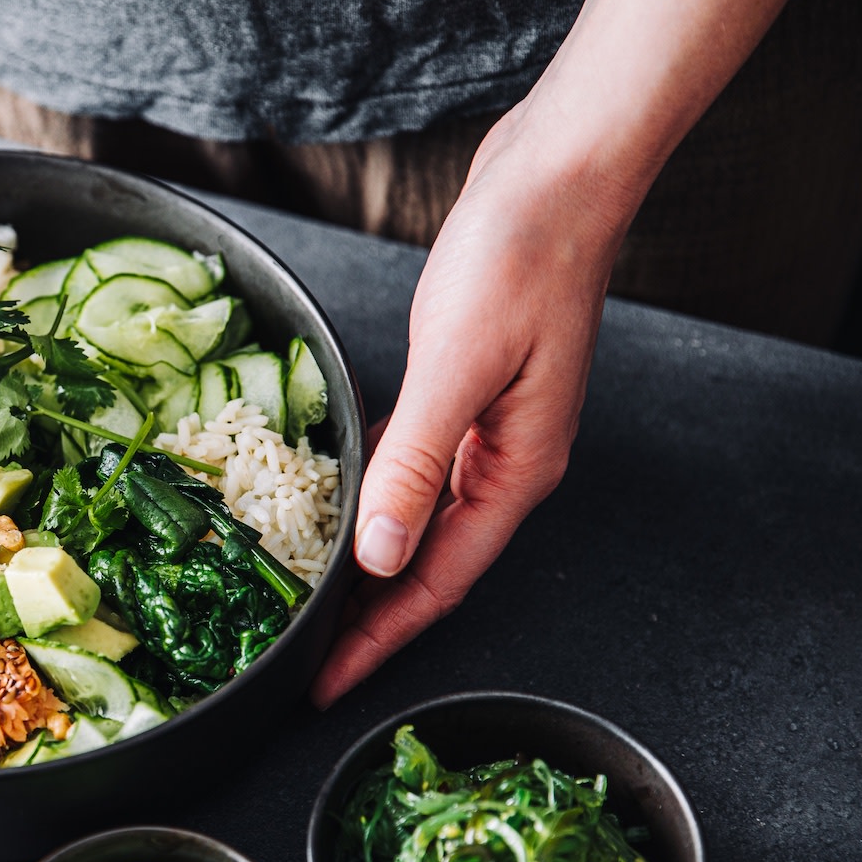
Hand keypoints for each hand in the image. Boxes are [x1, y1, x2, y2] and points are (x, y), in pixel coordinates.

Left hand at [310, 102, 624, 706]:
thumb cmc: (520, 257)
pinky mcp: (466, 392)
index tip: (324, 686)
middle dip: (367, 622)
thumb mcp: (456, 367)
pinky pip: (412, 471)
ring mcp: (487, 430)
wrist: (556, 175)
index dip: (376, 642)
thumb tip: (379, 555)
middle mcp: (505, 463)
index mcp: (514, 471)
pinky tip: (336, 506)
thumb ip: (414, 465)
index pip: (436, 585)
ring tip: (310, 603)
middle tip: (304, 661)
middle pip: (427, 569)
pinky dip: (374, 499)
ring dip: (366, 566)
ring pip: (417, 523)